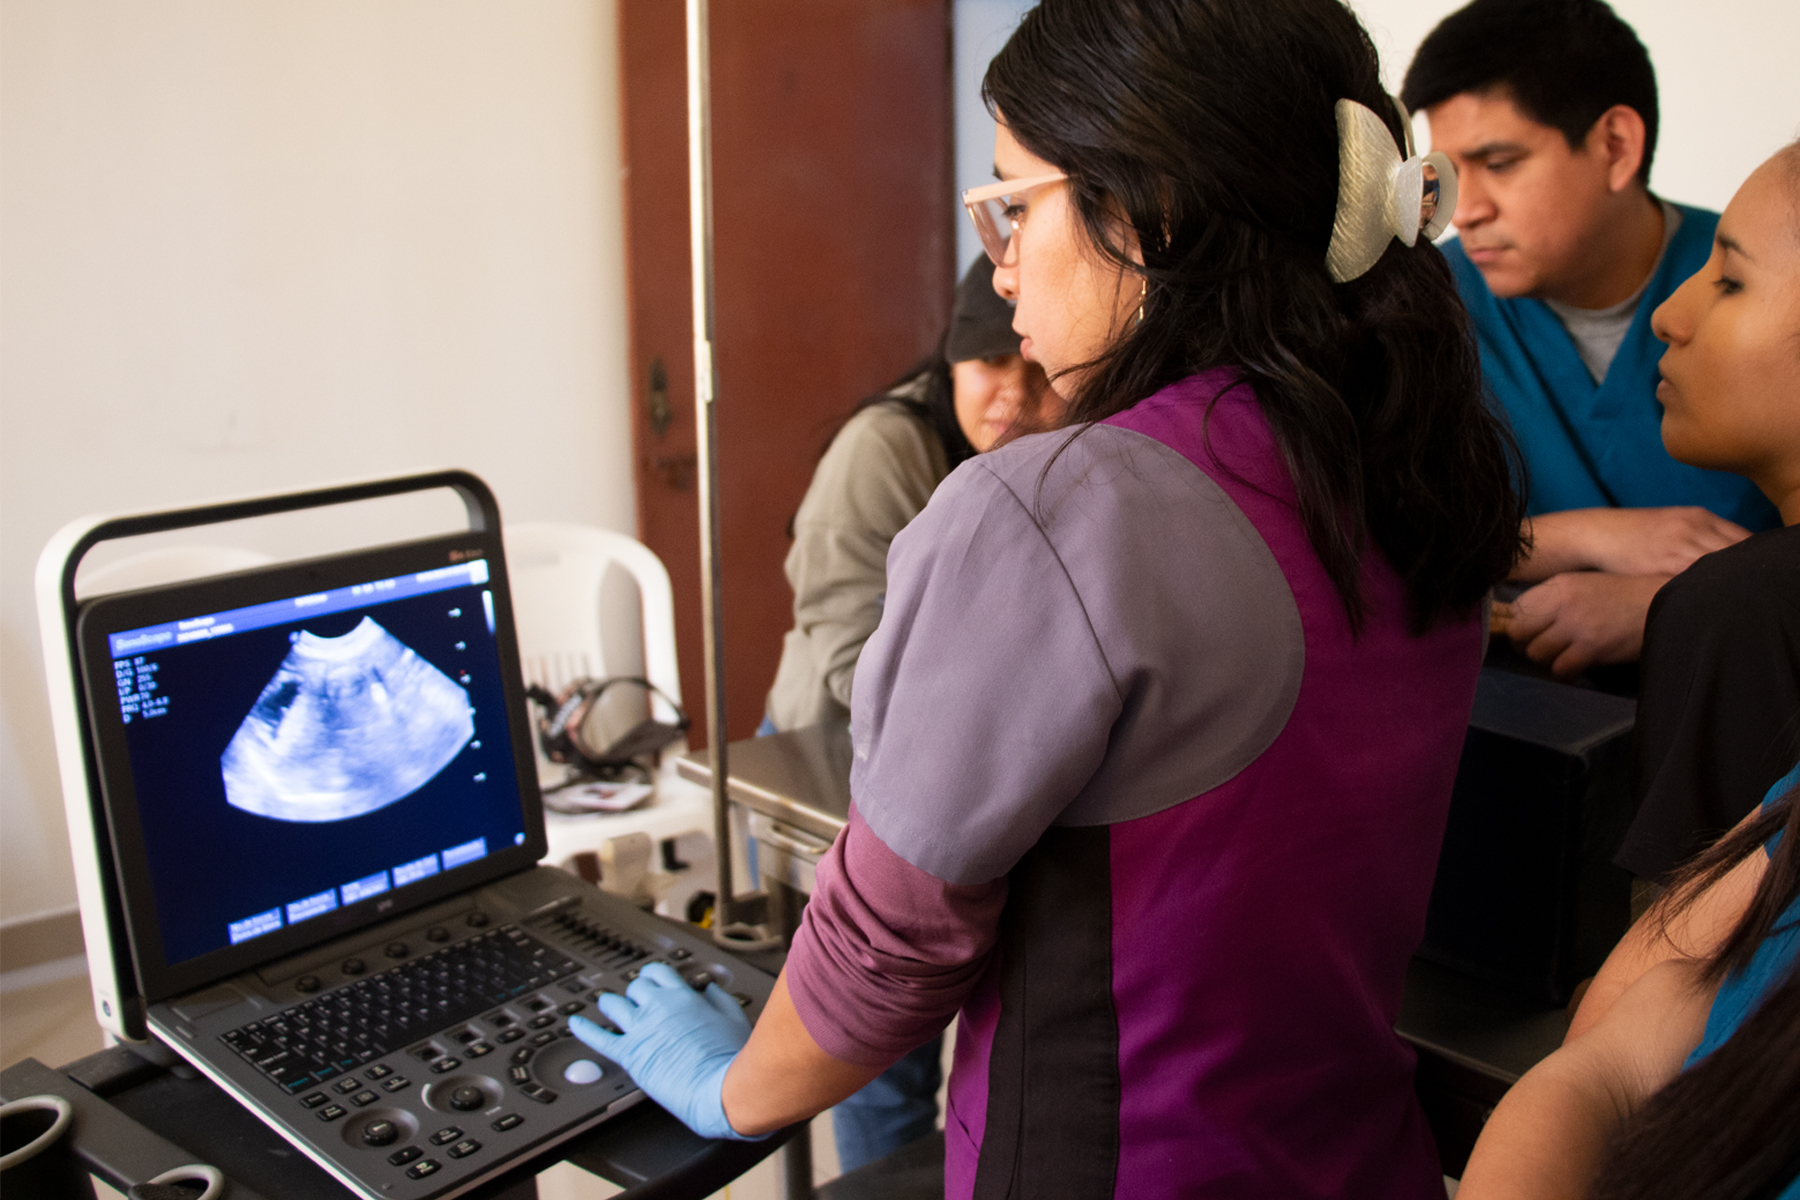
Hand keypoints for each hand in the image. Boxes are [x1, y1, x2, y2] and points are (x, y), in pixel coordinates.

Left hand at [568, 962, 762, 1140]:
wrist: (718, 1090)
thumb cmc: (730, 1059)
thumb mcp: (734, 1019)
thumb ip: (720, 1000)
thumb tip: (712, 990)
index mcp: (683, 997)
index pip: (659, 974)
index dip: (653, 975)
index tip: (651, 979)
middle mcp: (658, 1008)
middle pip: (635, 987)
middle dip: (635, 990)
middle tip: (634, 997)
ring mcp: (641, 1030)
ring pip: (614, 1005)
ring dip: (610, 1003)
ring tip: (606, 1004)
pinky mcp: (629, 1056)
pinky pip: (599, 1038)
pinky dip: (584, 1030)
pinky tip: (575, 1024)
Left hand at [1491, 572, 1667, 676]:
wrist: (1665, 602)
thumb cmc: (1626, 595)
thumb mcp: (1586, 584)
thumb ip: (1558, 598)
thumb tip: (1530, 620)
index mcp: (1560, 585)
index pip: (1517, 609)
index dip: (1521, 624)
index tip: (1530, 632)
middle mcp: (1563, 604)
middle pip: (1518, 633)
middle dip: (1526, 645)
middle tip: (1542, 649)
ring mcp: (1577, 626)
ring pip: (1537, 654)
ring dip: (1547, 660)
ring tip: (1562, 657)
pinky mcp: (1592, 648)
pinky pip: (1560, 669)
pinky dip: (1565, 673)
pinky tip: (1574, 670)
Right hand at [1518, 507, 1748, 580]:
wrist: (1593, 534)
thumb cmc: (1629, 537)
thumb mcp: (1668, 530)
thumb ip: (1695, 540)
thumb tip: (1718, 562)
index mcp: (1699, 517)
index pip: (1744, 539)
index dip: (1758, 560)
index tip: (1766, 577)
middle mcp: (1695, 525)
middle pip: (1740, 549)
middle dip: (1752, 570)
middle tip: (1764, 592)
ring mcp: (1680, 541)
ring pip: (1722, 562)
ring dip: (1735, 580)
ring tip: (1748, 601)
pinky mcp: (1663, 558)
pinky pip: (1697, 573)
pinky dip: (1710, 585)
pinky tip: (1717, 600)